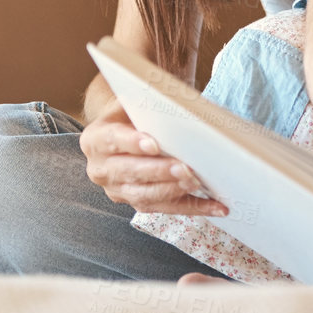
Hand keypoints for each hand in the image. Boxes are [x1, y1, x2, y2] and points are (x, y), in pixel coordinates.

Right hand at [80, 96, 228, 216]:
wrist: (125, 133)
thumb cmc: (134, 114)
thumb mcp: (133, 103)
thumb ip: (146, 104)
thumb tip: (175, 104)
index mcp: (96, 140)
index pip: (113, 140)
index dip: (133, 143)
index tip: (153, 144)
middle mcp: (101, 169)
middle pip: (131, 171)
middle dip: (160, 171)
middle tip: (184, 168)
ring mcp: (118, 190)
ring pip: (146, 195)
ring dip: (173, 190)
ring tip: (196, 183)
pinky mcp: (138, 203)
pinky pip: (167, 209)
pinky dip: (194, 208)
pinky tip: (216, 207)